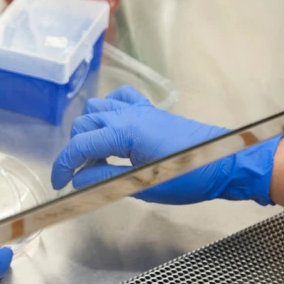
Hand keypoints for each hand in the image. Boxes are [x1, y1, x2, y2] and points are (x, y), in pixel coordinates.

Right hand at [51, 86, 283, 205]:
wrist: (224, 163)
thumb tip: (80, 180)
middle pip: (83, 124)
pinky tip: (110, 128)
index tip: (59, 183)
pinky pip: (119, 98)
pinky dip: (107, 110)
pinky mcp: (149, 110)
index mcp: (124, 131)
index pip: (80, 145)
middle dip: (75, 149)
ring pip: (97, 108)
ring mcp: (138, 109)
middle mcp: (127, 114)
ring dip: (88, 130)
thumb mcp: (143, 185)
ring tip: (94, 155)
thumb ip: (106, 178)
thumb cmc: (188, 177)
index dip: (64, 165)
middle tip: (80, 175)